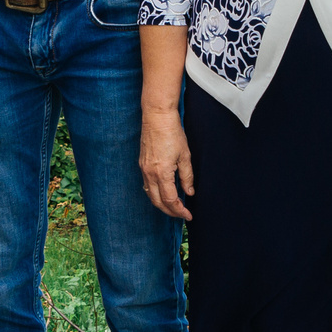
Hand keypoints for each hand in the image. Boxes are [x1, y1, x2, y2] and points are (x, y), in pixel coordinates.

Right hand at [138, 103, 193, 220]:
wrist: (157, 117)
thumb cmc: (172, 133)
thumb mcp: (185, 156)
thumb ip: (187, 176)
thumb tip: (189, 192)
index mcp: (162, 173)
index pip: (170, 200)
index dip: (180, 210)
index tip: (188, 215)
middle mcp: (149, 174)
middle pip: (158, 202)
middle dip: (170, 211)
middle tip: (182, 214)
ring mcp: (143, 169)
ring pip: (150, 195)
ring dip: (162, 204)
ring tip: (175, 206)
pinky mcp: (142, 164)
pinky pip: (146, 186)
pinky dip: (155, 194)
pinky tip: (164, 193)